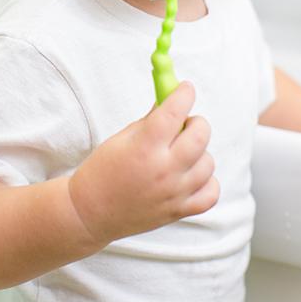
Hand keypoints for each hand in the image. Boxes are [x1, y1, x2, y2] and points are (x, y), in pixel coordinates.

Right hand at [68, 82, 218, 245]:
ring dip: (199, 151)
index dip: (184, 94)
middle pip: (200, 135)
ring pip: (208, 162)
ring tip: (182, 152)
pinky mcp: (179, 211)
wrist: (89, 214)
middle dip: (196, 122)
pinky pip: (211, 193)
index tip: (186, 88)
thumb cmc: (102, 171)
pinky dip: (207, 181)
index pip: (174, 111)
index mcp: (144, 147)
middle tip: (184, 123)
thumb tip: (170, 99)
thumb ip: (150, 120)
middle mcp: (163, 170)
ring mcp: (174, 193)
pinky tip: (191, 175)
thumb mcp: (122, 138)